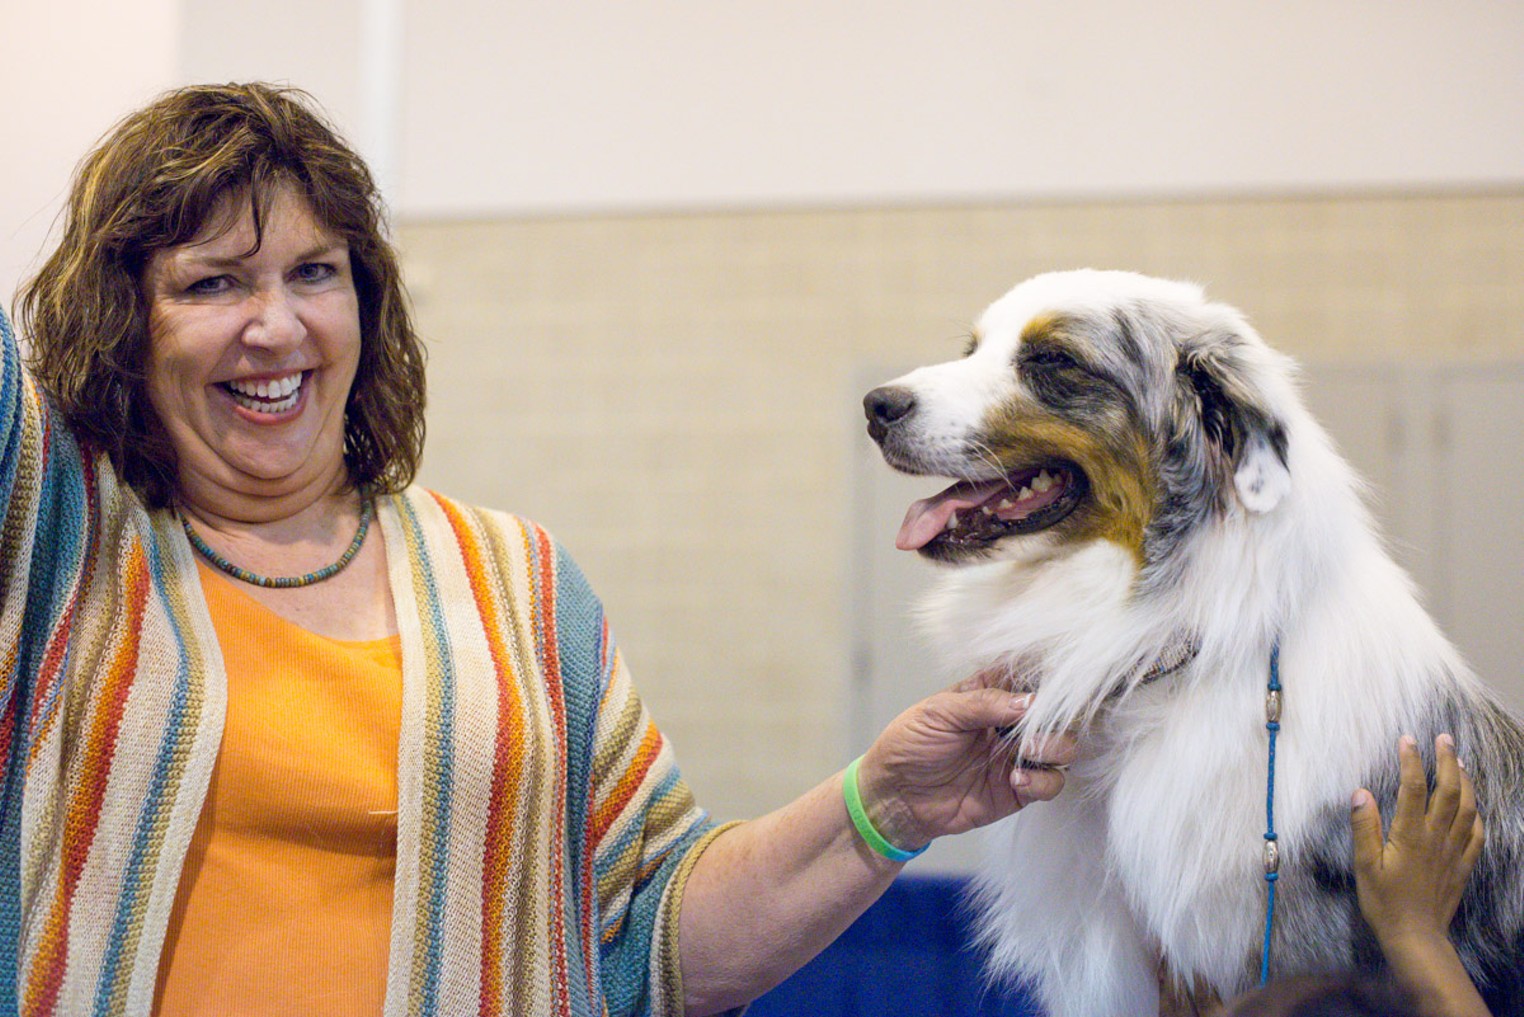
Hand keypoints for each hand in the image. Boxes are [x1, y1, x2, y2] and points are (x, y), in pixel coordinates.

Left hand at [854, 673, 1076, 851]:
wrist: (896, 795)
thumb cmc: (910, 744)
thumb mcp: (939, 713)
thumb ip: (984, 704)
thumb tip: (1031, 702)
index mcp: (992, 692)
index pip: (1032, 675)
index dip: (1050, 675)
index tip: (1056, 679)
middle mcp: (1011, 721)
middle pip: (1059, 711)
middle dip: (1055, 717)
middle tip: (1030, 727)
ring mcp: (1018, 755)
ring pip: (1064, 746)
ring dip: (1054, 747)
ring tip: (1025, 751)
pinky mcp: (1020, 788)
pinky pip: (1052, 783)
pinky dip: (1043, 781)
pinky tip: (1015, 779)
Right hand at [1350, 734, 1491, 1016]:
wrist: (1416, 936)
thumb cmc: (1384, 901)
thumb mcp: (1365, 865)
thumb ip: (1364, 827)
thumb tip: (1361, 792)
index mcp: (1411, 835)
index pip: (1413, 788)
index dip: (1412, 761)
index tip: (1408, 739)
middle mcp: (1436, 837)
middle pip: (1448, 791)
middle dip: (1447, 761)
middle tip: (1444, 738)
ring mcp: (1454, 851)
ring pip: (1467, 808)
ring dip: (1465, 781)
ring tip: (1459, 761)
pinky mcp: (1463, 865)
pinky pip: (1476, 834)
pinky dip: (1476, 813)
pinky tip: (1473, 805)